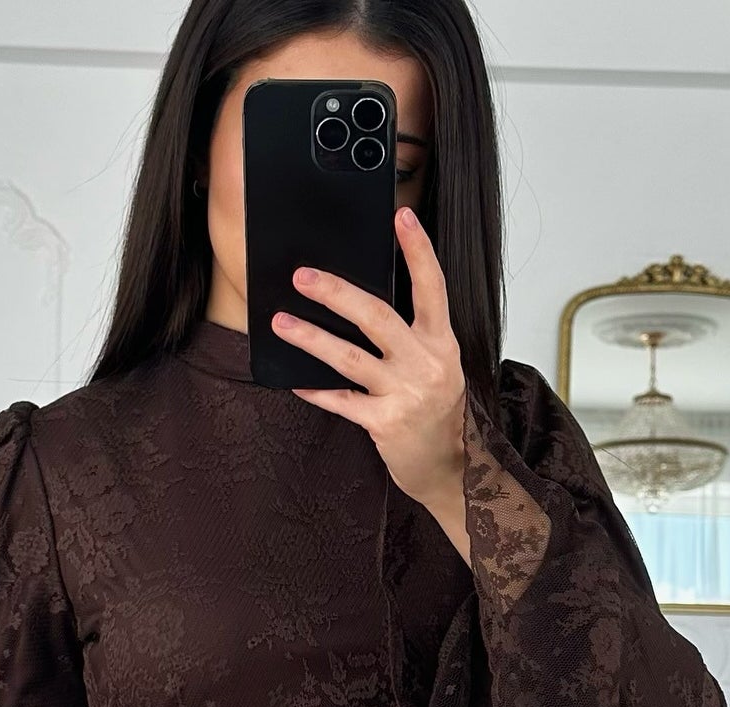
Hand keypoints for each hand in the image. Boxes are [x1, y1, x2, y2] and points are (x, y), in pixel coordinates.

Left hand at [273, 206, 469, 557]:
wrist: (448, 467)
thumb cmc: (437, 412)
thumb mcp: (436, 366)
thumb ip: (411, 337)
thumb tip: (363, 302)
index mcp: (441, 343)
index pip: (432, 288)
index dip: (418, 251)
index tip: (401, 216)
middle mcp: (426, 364)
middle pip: (378, 317)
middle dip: (338, 293)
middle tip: (303, 276)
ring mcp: (405, 394)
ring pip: (351, 358)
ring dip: (312, 338)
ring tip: (280, 322)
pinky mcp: (385, 423)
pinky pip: (342, 402)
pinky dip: (316, 390)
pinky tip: (294, 378)